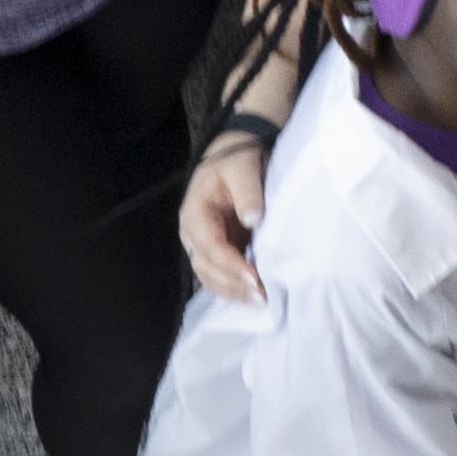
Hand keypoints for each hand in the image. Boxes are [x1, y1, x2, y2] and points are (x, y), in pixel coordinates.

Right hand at [179, 134, 270, 305]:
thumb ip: (248, 192)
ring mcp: (203, 244)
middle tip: (263, 296)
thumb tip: (253, 219)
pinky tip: (254, 295)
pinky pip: (220, 275)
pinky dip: (235, 287)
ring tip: (261, 300)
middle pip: (207, 268)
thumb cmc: (237, 159)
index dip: (231, 265)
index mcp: (195, 213)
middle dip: (234, 285)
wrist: (234, 155)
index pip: (210, 246)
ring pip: (211, 277)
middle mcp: (193, 233)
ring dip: (234, 291)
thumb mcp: (243, 167)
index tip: (255, 278)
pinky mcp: (218, 249)